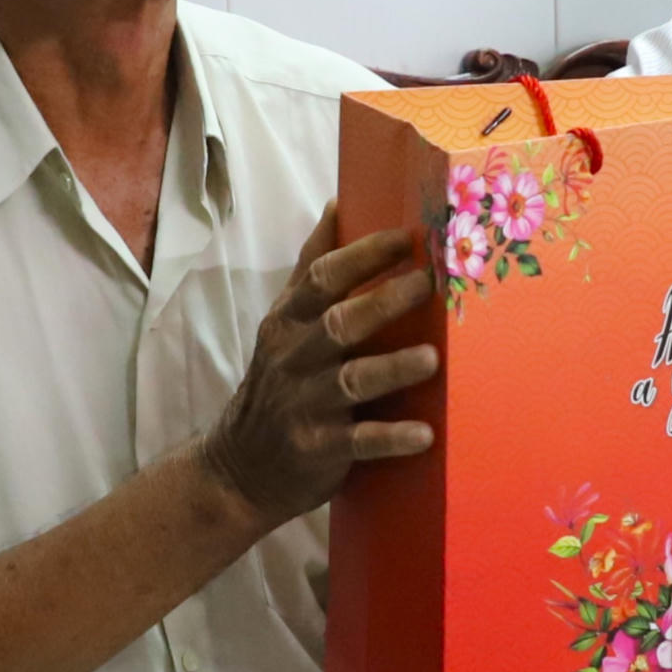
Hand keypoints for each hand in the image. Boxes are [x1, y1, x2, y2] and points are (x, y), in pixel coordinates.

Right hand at [202, 205, 440, 523]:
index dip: (364, 255)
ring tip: (431, 359)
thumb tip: (337, 203)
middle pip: (339, 323)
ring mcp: (306, 405)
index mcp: (289, 321)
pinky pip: (359, 442)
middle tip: (429, 284)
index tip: (409, 237)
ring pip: (351, 381)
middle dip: (383, 302)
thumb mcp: (285, 322)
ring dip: (392, 369)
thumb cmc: (281, 382)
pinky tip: (424, 435)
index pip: (322, 277)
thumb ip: (312, 268)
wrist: (241, 468)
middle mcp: (295, 358)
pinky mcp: (318, 449)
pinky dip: (391, 438)